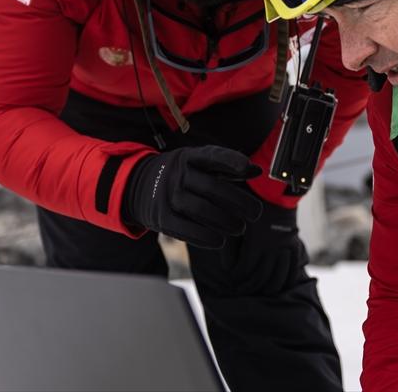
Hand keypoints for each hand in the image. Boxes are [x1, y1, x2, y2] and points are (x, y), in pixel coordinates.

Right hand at [123, 146, 262, 248]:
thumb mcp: (200, 164)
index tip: (247, 167)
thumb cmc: (182, 175)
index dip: (229, 160)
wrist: (141, 185)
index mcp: (189, 157)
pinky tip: (219, 240)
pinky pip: (186, 229)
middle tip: (255, 213)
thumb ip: (227, 166)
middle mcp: (177, 174)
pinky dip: (205, 237)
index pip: (211, 156)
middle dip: (239, 202)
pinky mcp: (161, 217)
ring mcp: (167, 195)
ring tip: (240, 228)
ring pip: (201, 210)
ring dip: (225, 222)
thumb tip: (256, 170)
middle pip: (212, 188)